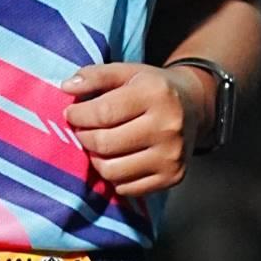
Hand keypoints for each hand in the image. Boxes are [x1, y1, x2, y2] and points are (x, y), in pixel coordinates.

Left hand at [63, 62, 201, 200]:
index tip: (71, 114)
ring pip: (112, 170)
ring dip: (96, 159)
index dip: (78, 115)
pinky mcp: (173, 177)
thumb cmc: (153, 89)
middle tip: (83, 130)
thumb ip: (96, 76)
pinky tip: (118, 159)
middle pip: (105, 143)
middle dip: (84, 137)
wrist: (194, 107)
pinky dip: (114, 176)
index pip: (103, 112)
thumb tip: (66, 87)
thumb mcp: (127, 72)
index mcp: (156, 94)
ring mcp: (172, 155)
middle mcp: (168, 126)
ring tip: (99, 146)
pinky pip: (127, 188)